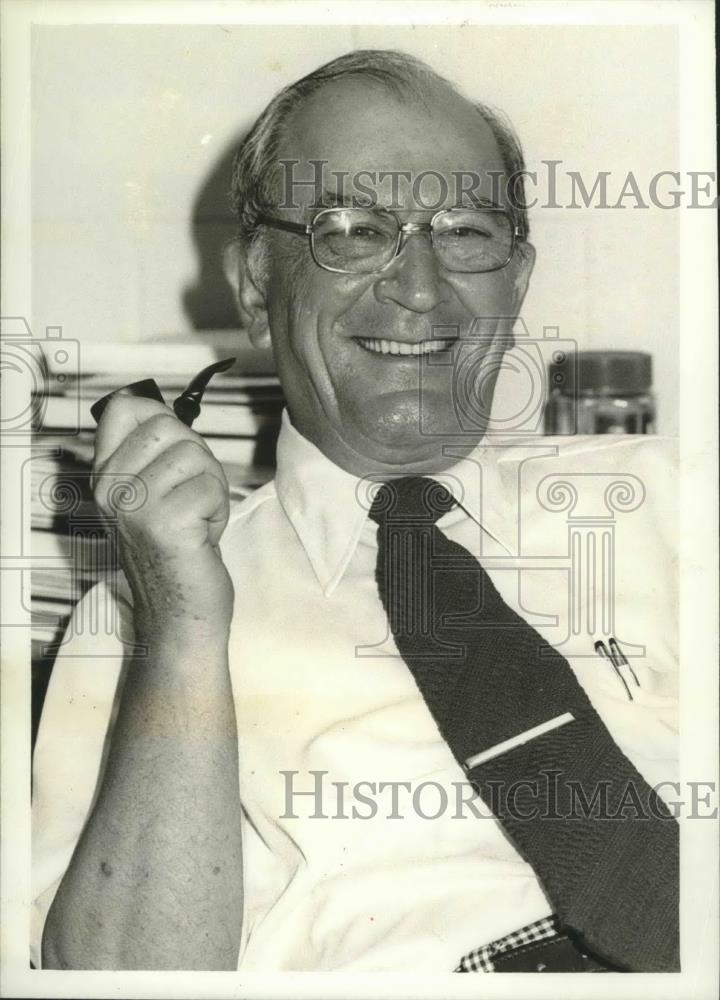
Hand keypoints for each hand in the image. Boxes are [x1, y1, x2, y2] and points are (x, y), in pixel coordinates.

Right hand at [92, 395, 233, 642]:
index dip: (162, 416)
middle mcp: (111, 488)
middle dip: (198, 457)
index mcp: (104, 476)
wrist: (180, 612)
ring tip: (198, 518)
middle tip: (193, 496)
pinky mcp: (165, 523)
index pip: (123, 408)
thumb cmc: (177, 550)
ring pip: (195, 455)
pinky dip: (218, 510)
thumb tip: (167, 409)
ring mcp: (134, 506)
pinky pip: (211, 487)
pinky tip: (203, 535)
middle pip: (168, 425)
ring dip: (211, 486)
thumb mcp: (152, 495)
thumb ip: (153, 455)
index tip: (175, 449)